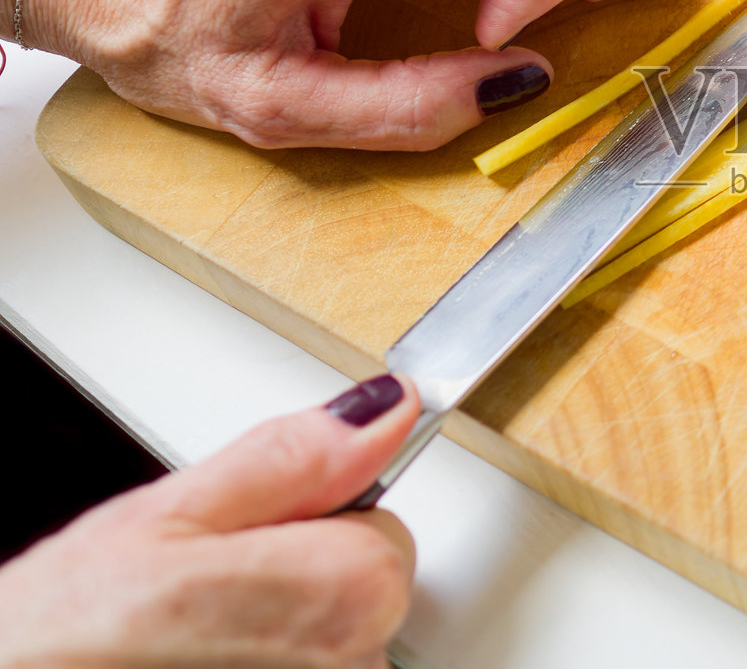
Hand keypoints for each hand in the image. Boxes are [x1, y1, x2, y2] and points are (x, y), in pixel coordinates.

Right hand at [0, 374, 420, 668]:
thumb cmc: (57, 646)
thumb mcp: (168, 517)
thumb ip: (294, 459)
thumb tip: (383, 408)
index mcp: (347, 590)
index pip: (382, 527)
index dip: (306, 526)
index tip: (241, 545)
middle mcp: (358, 663)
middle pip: (363, 593)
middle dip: (292, 583)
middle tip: (197, 601)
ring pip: (331, 648)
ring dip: (274, 640)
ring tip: (186, 650)